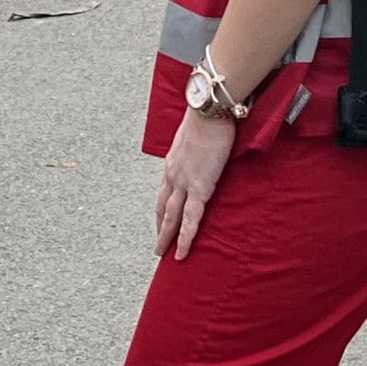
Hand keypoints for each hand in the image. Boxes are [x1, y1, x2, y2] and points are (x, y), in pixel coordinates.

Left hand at [155, 108, 238, 260]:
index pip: (164, 190)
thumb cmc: (208, 116)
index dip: (162, 207)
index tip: (161, 219)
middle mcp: (173, 175)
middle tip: (158, 245)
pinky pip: (190, 220)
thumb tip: (207, 147)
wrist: (209, 111)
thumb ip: (198, 146)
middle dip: (159, 227)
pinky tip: (182, 252)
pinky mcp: (200, 188)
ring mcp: (184, 183)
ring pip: (170, 218)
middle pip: (162, 207)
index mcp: (172, 162)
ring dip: (166, 237)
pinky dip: (185, 238)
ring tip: (163, 254)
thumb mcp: (196, 133)